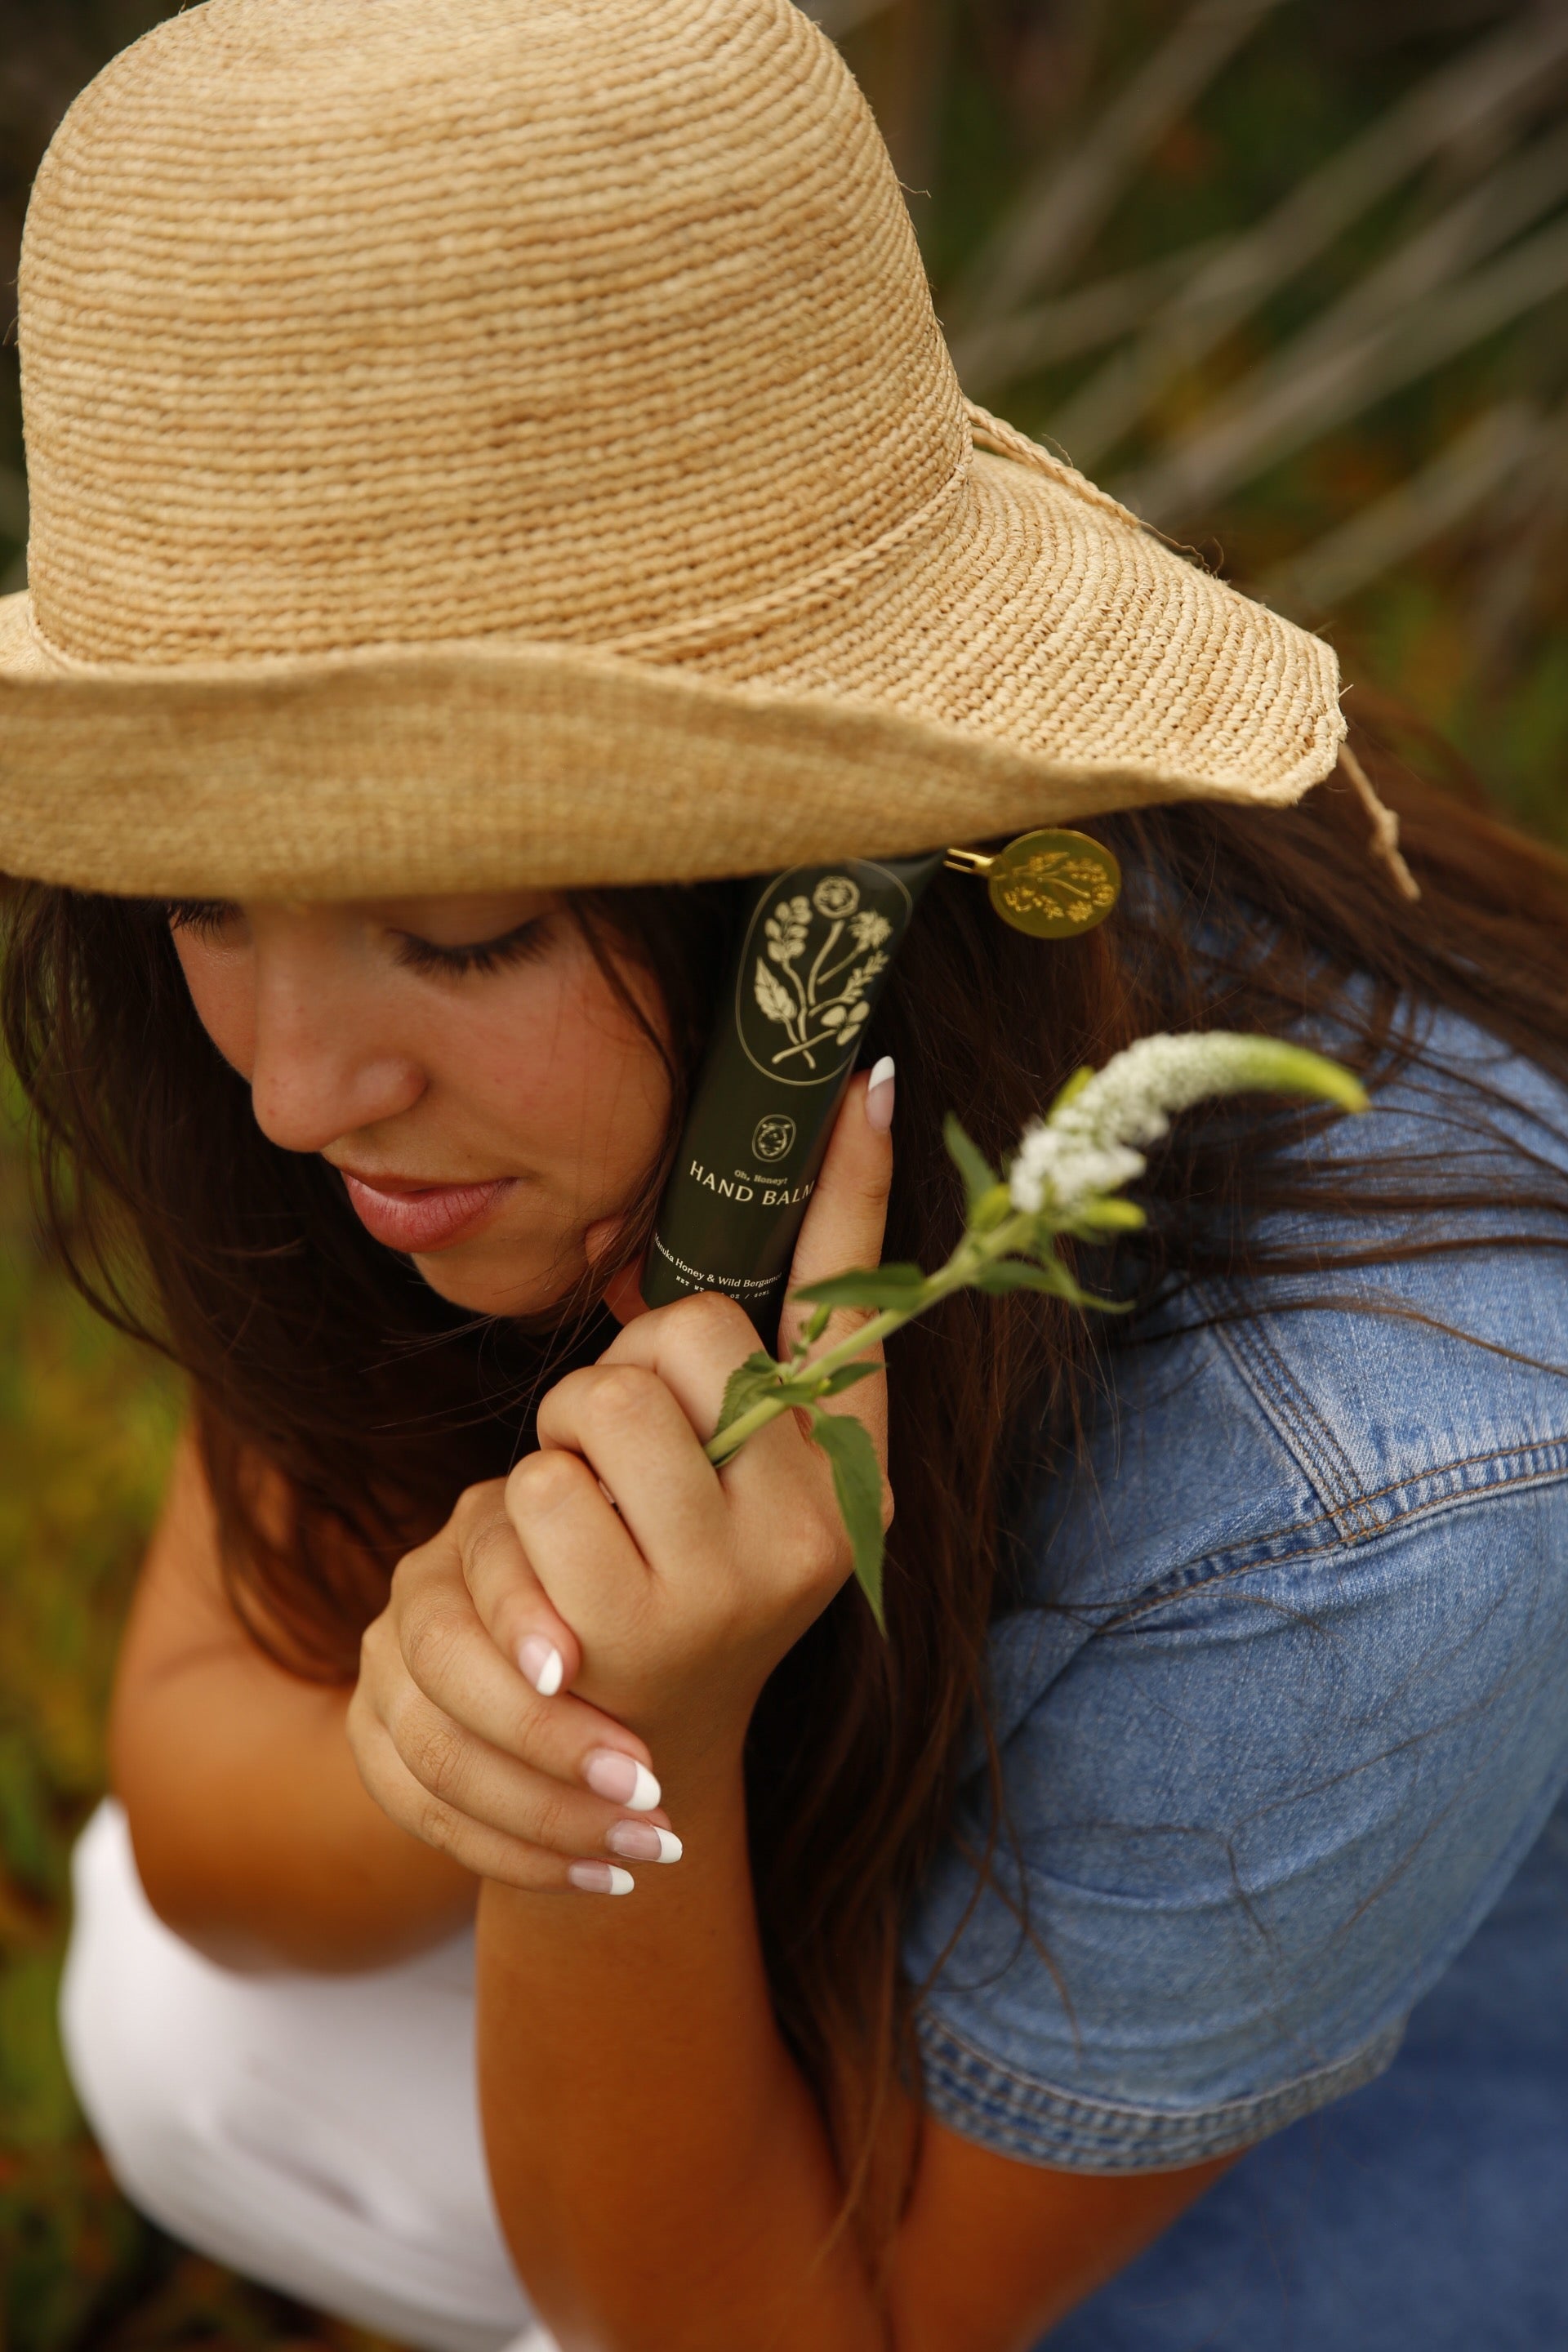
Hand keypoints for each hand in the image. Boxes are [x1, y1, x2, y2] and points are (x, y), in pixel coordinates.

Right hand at [348, 1483, 680, 1893]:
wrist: (618, 1679)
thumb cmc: (643, 1616)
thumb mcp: (645, 1582)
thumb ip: (623, 1580)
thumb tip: (592, 1643)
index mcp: (488, 1525)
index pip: (482, 1567)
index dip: (523, 1619)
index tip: (582, 1672)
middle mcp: (423, 1585)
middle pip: (445, 1663)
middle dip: (547, 1736)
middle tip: (647, 1788)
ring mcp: (386, 1665)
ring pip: (435, 1754)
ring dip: (546, 1814)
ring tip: (646, 1845)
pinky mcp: (373, 1739)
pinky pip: (426, 1815)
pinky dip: (515, 1857)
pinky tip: (598, 1877)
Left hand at [489, 1065, 895, 1762]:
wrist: (640, 1761)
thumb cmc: (677, 1585)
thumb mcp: (736, 1489)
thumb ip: (746, 1385)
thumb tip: (742, 1252)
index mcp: (851, 1473)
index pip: (854, 1310)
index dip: (855, 1189)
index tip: (865, 1078)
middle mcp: (815, 1521)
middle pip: (683, 1335)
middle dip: (621, 1371)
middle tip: (620, 1454)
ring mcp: (731, 1578)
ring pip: (601, 1399)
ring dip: (562, 1441)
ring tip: (586, 1515)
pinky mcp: (635, 1622)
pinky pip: (537, 1484)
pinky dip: (520, 1513)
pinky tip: (553, 1577)